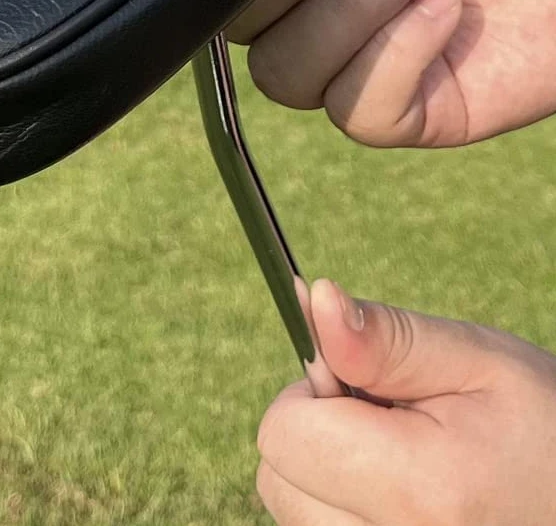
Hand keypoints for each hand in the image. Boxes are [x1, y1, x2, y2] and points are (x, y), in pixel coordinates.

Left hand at [255, 278, 555, 523]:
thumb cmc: (545, 427)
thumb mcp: (478, 362)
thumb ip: (387, 337)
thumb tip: (316, 301)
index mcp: (418, 490)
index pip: (283, 434)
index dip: (311, 392)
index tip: (362, 384)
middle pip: (277, 477)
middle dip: (314, 432)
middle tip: (387, 424)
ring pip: (294, 508)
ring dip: (326, 472)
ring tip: (399, 460)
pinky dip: (342, 505)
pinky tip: (398, 493)